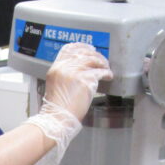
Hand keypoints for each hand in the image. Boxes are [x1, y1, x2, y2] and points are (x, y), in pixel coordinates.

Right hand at [25, 43, 112, 164]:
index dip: (81, 46)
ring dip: (102, 63)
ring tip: (106, 68)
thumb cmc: (57, 107)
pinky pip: (100, 72)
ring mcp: (75, 72)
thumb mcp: (56, 85)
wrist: (58, 118)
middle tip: (102, 60)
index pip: (68, 49)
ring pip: (93, 60)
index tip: (90, 48)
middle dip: (95, 55)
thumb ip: (65, 74)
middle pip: (83, 53)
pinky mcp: (85, 80)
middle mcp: (64, 67)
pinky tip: (109, 76)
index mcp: (56, 68)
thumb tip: (82, 68)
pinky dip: (106, 73)